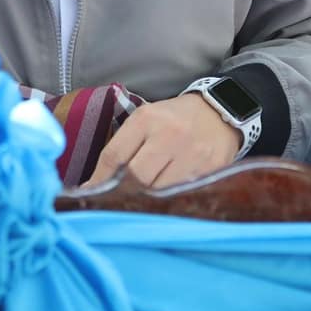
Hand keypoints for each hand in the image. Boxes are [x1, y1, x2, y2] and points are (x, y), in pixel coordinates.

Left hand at [86, 94, 241, 189]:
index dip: (100, 179)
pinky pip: (184, 193)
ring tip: (148, 194)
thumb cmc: (173, 120)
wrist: (218, 113)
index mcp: (147, 119)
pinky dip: (173, 197)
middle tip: (124, 194)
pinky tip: (170, 194)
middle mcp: (169, 134)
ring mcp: (192, 153)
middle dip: (127, 189)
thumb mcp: (145, 120)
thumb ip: (123, 146)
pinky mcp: (211, 168)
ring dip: (150, 196)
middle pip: (137, 177)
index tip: (92, 191)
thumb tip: (96, 184)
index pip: (114, 155)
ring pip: (160, 190)